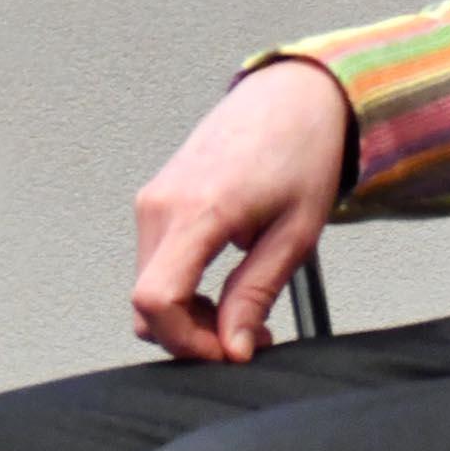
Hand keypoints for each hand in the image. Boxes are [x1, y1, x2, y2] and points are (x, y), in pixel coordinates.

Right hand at [130, 62, 350, 363]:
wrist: (291, 97)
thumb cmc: (302, 153)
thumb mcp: (294, 234)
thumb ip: (256, 294)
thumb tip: (232, 349)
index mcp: (199, 210)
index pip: (156, 299)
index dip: (187, 343)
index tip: (228, 353)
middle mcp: (161, 205)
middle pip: (147, 305)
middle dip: (193, 336)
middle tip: (249, 336)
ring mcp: (152, 201)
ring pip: (148, 289)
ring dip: (188, 316)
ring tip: (243, 310)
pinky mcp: (154, 201)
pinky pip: (154, 265)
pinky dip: (182, 290)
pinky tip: (224, 285)